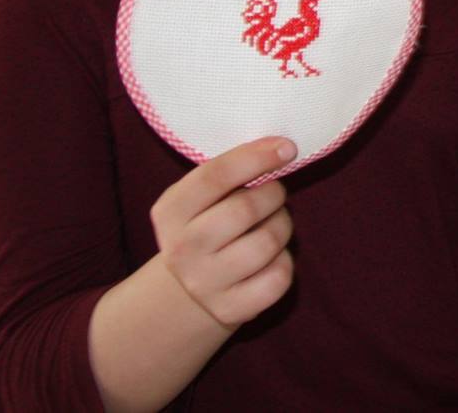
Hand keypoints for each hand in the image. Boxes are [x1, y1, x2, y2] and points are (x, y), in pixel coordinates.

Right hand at [149, 138, 297, 329]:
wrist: (186, 296)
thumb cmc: (205, 228)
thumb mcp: (199, 200)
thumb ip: (228, 175)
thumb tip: (280, 149)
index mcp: (170, 212)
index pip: (215, 176)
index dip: (256, 158)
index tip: (287, 148)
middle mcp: (181, 250)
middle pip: (245, 210)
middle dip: (273, 195)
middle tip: (275, 195)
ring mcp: (204, 284)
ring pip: (267, 242)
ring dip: (282, 225)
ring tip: (273, 224)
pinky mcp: (231, 310)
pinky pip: (279, 277)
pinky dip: (285, 261)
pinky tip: (272, 258)